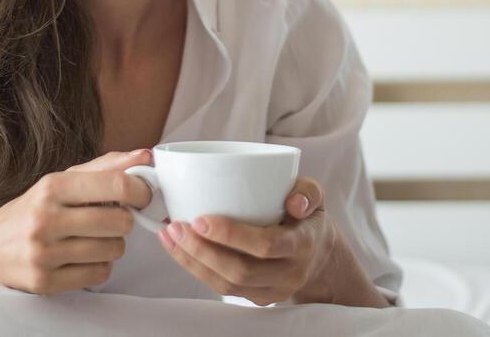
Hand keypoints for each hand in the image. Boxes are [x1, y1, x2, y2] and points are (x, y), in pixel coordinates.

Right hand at [0, 148, 154, 294]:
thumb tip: (145, 156)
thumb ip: (104, 167)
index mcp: (52, 187)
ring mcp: (45, 253)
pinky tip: (82, 258)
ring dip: (111, 245)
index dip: (140, 190)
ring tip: (92, 239)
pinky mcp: (46, 282)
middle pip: (120, 222)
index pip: (115, 185)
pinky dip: (99, 267)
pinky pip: (99, 275)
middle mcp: (46, 219)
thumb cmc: (30, 211)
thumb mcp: (60, 181)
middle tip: (111, 219)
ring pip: (113, 250)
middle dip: (123, 221)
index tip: (143, 195)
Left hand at [157, 175, 334, 305]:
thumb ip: (307, 192)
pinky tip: (179, 250)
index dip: (231, 235)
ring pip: (227, 286)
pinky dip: (197, 270)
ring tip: (170, 237)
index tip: (201, 219)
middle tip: (176, 226)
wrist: (319, 256)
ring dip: (193, 262)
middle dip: (202, 251)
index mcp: (301, 245)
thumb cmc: (308, 218)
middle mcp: (288, 273)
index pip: (265, 246)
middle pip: (240, 271)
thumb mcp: (314, 197)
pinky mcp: (257, 298)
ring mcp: (272, 291)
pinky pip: (224, 289)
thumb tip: (293, 202)